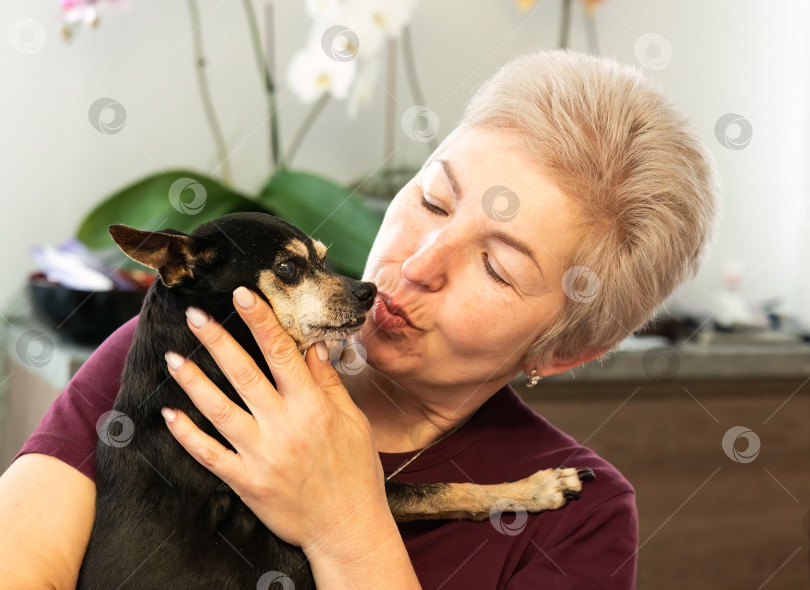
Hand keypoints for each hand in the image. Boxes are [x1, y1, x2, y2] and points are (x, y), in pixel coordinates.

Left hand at [161, 287, 390, 556]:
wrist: (346, 527)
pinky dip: (187, 435)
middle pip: (244, 374)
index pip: (282, 353)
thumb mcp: (354, 422)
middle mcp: (284, 426)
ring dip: (194, 381)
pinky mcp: (245, 481)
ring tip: (173, 357)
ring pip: (219, 410)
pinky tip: (169, 415)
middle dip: (218, 341)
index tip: (243, 294)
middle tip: (195, 315)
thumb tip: (313, 347)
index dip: (261, 320)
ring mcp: (261, 455)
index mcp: (313, 407)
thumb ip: (329, 383)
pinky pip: (209, 454)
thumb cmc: (355, 472)